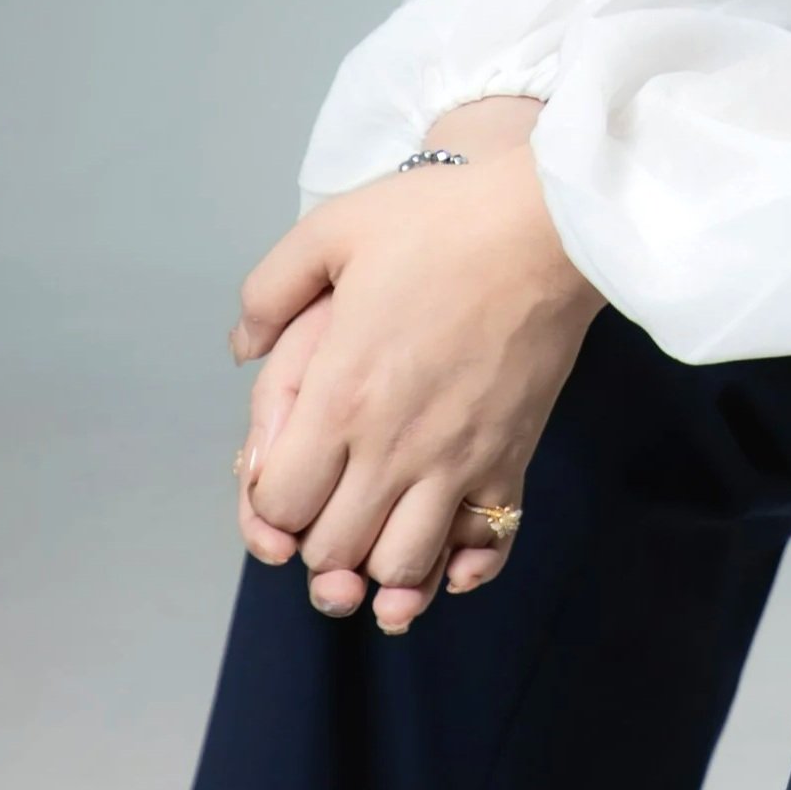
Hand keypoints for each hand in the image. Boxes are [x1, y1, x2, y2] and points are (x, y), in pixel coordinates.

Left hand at [233, 131, 602, 632]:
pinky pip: (485, 547)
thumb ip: (270, 289)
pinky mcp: (513, 459)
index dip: (269, 504)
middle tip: (327, 504)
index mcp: (342, 396)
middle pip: (334, 552)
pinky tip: (446, 556)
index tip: (285, 473)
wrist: (548, 223)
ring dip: (381, 564)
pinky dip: (460, 568)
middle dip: (317, 543)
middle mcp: (396, 447)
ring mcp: (460, 461)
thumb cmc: (442, 221)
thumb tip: (241, 346)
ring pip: (404, 567)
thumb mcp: (334, 229)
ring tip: (379, 531)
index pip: (280, 506)